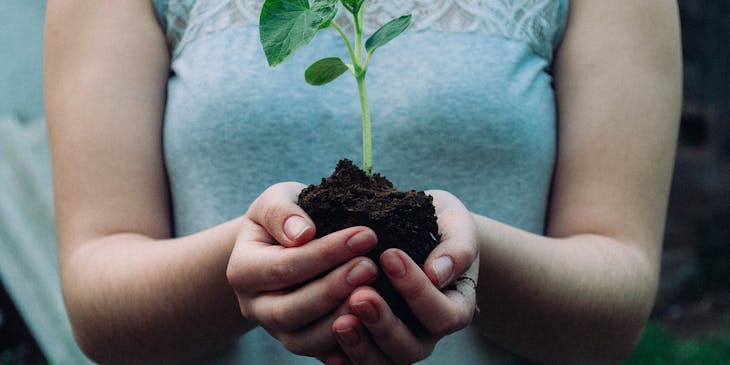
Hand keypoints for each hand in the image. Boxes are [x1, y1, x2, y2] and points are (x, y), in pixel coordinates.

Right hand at [226, 182, 379, 359]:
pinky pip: (322, 353)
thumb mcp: (277, 200)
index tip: (365, 235)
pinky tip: (373, 322)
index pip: (284, 267)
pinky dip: (347, 344)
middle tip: (371, 266)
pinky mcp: (302, 343)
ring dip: (341, 319)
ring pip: (305, 340)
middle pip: (290, 310)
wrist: (285, 244)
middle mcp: (255, 306)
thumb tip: (302, 233)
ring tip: (375, 293)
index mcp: (243, 270)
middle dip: (334, 289)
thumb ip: (282, 212)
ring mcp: (277, 331)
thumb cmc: (285, 218)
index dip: (326, 253)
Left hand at [327, 190, 479, 364]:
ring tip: (341, 321)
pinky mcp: (368, 343)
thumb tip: (437, 273)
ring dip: (360, 345)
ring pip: (381, 362)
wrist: (413, 227)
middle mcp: (426, 333)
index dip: (417, 291)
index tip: (390, 255)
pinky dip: (342, 355)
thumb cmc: (438, 223)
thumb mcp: (455, 223)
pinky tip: (328, 339)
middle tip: (360, 294)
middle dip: (384, 324)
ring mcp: (396, 343)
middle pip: (410, 348)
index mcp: (454, 307)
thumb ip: (457, 247)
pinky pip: (355, 361)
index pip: (442, 314)